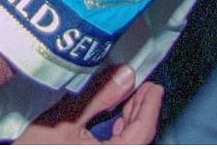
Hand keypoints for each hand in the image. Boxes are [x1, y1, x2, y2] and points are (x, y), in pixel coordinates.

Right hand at [14, 64, 162, 143]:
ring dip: (128, 123)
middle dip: (139, 112)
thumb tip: (126, 75)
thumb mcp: (64, 119)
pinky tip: (110, 120)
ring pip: (126, 144)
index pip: (143, 132)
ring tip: (125, 99)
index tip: (153, 85)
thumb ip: (99, 98)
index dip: (150, 107)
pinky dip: (116, 134)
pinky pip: (113, 147)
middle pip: (138, 139)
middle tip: (140, 87)